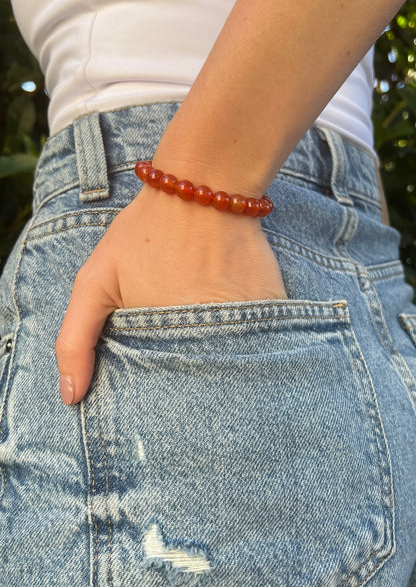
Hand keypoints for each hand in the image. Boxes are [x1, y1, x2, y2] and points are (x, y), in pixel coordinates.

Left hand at [55, 185, 286, 404]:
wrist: (200, 188)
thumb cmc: (144, 234)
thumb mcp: (94, 281)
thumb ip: (75, 340)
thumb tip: (69, 397)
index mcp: (168, 341)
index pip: (167, 391)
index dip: (160, 392)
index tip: (157, 381)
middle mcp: (212, 339)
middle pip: (204, 381)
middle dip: (193, 381)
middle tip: (185, 356)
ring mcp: (246, 323)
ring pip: (236, 363)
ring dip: (224, 360)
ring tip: (212, 340)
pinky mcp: (272, 306)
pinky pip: (266, 338)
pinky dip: (254, 339)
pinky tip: (239, 320)